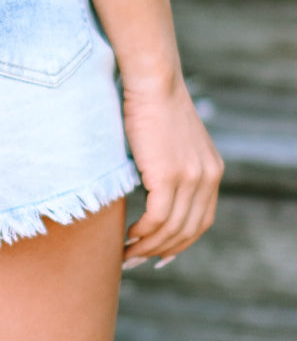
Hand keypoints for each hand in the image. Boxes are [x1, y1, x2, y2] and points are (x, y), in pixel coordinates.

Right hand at [121, 71, 222, 267]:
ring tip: (128, 253)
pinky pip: (159, 217)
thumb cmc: (153, 103)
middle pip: (189, 230)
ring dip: (149, 246)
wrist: (153, 80)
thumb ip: (174, 165)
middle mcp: (207, 178)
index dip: (181, 242)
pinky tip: (131, 235)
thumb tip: (154, 190)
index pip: (201, 220)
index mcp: (212, 170)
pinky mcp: (169, 175)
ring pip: (172, 228)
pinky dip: (144, 231)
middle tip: (138, 260)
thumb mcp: (174, 141)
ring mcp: (190, 178)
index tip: (160, 254)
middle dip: (163, 250)